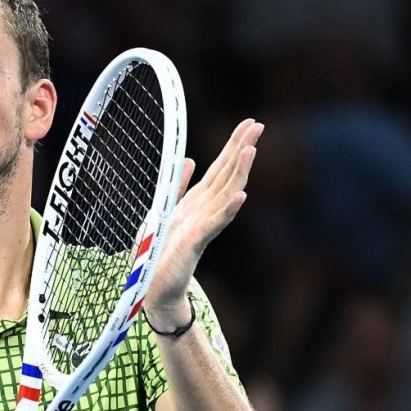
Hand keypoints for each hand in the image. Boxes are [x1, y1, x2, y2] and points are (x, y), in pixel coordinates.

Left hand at [144, 119, 263, 319]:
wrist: (152, 287)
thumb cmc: (158, 252)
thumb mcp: (164, 209)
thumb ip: (178, 186)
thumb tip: (189, 159)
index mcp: (197, 201)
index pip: (220, 168)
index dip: (233, 145)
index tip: (249, 123)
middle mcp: (205, 210)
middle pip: (228, 175)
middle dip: (242, 150)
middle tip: (258, 125)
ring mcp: (203, 225)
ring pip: (226, 194)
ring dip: (239, 173)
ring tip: (251, 150)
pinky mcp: (195, 242)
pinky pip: (214, 224)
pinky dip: (228, 210)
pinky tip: (241, 197)